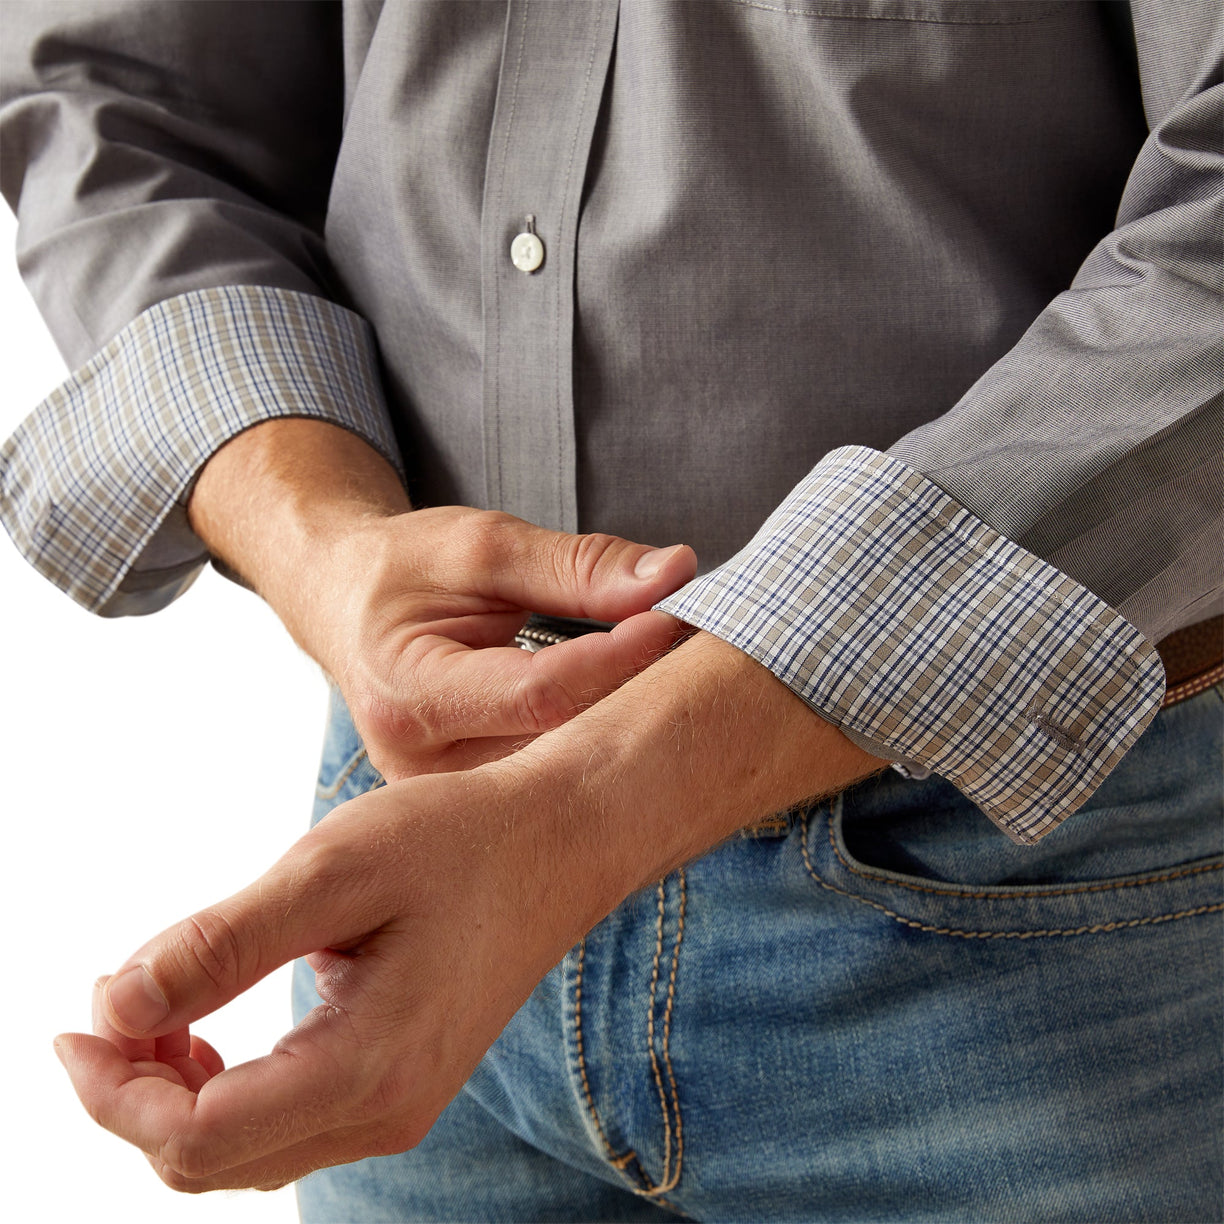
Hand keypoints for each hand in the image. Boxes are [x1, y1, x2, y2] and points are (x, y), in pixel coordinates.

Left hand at [55, 633, 882, 1190]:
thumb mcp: (333, 869)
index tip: (75, 1023)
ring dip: (176, 1099)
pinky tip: (214, 1029)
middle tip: (103, 1014)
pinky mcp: (402, 1081)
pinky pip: (285, 1123)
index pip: (194, 1141)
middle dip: (134, 1100)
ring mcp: (399, 1106)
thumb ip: (220, 944)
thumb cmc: (460, 840)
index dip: (112, 1094)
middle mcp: (384, 1113)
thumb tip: (111, 1007)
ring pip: (245, 1152)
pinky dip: (225, 1091)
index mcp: (368, 1069)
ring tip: (152, 1017)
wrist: (561, 840)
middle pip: (211, 1163)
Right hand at [187, 420, 696, 778]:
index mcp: (409, 695)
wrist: (344, 605)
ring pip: (562, 774)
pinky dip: (599, 744)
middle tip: (710, 651)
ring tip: (684, 679)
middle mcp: (420, 766)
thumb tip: (674, 576)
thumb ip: (575, 565)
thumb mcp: (481, 546)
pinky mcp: (466, 804)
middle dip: (639, 698)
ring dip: (628, 726)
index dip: (622, 657)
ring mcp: (442, 798)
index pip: (541, 692)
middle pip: (559, 746)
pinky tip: (641, 715)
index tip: (681, 615)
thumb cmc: (406, 568)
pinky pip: (548, 783)